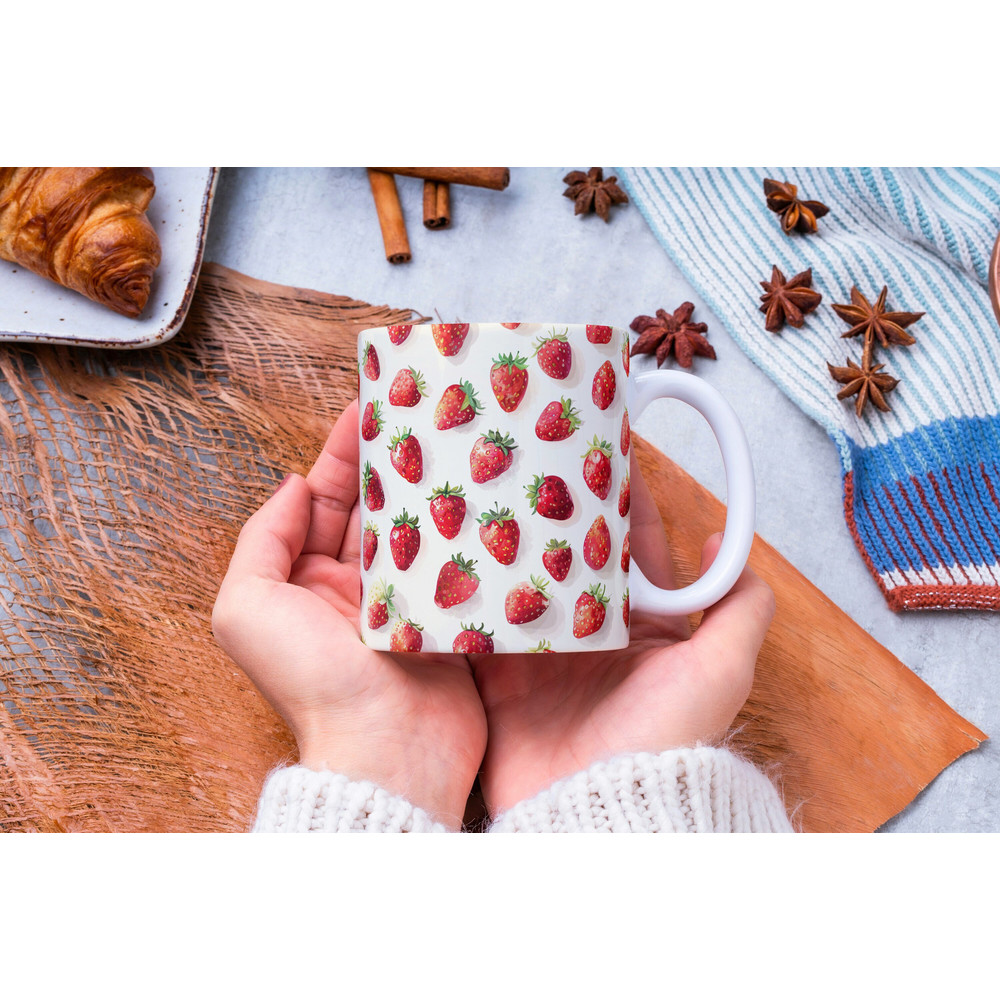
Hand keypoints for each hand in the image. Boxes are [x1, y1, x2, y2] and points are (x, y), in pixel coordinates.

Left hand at [212, 401, 486, 828]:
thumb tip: (292, 485)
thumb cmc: (311, 684)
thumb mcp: (246, 608)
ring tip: (448, 436)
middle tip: (415, 409)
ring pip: (413, 526)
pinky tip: (475, 492)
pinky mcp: (445, 614)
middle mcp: (350, 586)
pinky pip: (451, 559)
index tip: (364, 406)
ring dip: (427, 485)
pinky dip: (458, 526)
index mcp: (302, 580)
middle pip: (372, 506)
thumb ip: (262, 540)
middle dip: (390, 458)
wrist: (387, 749)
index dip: (341, 452)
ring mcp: (402, 600)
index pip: (323, 500)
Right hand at [470, 455, 774, 816]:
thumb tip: (726, 536)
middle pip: (570, 555)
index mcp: (643, 624)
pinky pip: (478, 625)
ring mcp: (543, 653)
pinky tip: (450, 553)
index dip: (618, 498)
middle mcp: (592, 633)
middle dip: (556, 510)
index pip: (631, 545)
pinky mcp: (500, 677)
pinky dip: (466, 595)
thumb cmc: (666, 738)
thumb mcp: (722, 668)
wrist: (603, 808)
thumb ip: (740, 605)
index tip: (601, 449)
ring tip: (486, 490)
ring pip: (522, 581)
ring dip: (507, 543)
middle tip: (532, 456)